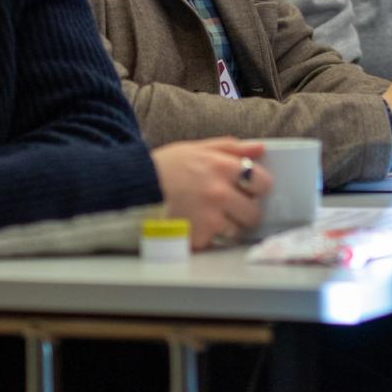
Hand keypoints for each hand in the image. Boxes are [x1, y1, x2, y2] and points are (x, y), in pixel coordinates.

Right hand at [150, 138, 269, 248]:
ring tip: (204, 217)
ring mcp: (208, 218)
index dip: (258, 186)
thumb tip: (260, 148)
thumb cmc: (162, 168)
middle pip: (253, 212)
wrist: (130, 190)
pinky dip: (203, 238)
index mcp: (220, 167)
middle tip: (229, 207)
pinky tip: (190, 226)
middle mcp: (218, 193)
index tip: (251, 189)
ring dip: (224, 227)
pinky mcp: (195, 239)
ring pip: (235, 231)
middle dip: (244, 211)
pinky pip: (211, 243)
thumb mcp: (195, 149)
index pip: (261, 181)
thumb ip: (230, 148)